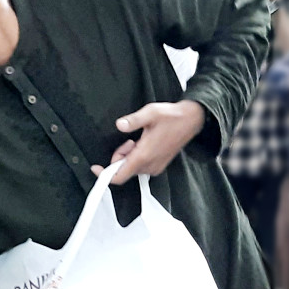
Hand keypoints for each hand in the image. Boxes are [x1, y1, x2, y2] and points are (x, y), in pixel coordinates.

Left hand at [90, 99, 206, 184]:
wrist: (193, 119)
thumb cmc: (172, 116)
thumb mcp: (151, 113)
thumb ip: (133, 120)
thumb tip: (120, 125)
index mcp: (144, 156)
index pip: (119, 176)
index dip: (104, 174)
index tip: (95, 167)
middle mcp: (149, 165)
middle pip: (123, 170)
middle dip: (119, 156)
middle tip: (129, 140)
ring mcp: (155, 167)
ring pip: (131, 168)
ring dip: (129, 155)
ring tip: (139, 139)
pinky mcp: (159, 166)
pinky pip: (140, 166)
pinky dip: (137, 157)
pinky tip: (144, 143)